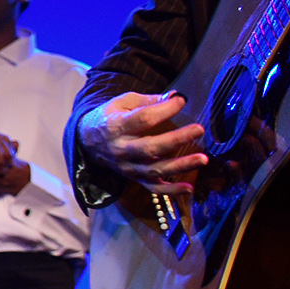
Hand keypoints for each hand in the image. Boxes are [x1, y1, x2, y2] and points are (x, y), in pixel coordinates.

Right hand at [78, 91, 207, 195]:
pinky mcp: (134, 177)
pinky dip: (171, 191)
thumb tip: (176, 97)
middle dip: (176, 139)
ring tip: (202, 159)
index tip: (181, 101)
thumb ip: (148, 100)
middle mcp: (121, 148)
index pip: (142, 119)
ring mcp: (128, 166)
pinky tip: (189, 188)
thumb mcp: (121, 103)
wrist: (86, 141)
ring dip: (180, 165)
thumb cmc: (109, 117)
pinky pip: (152, 187)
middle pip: (150, 147)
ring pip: (154, 169)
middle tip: (199, 129)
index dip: (164, 110)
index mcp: (116, 126)